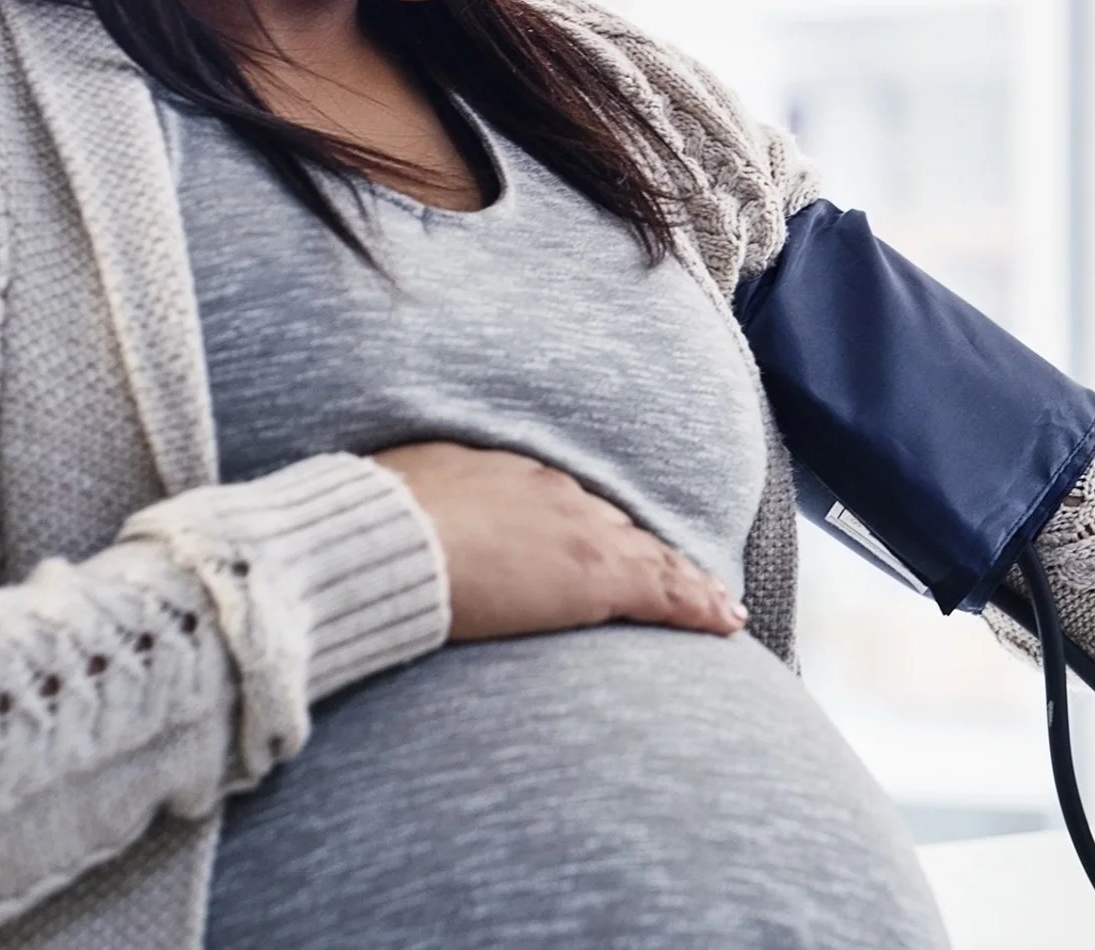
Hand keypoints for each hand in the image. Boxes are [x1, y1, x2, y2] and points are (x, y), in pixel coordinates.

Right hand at [373, 442, 746, 642]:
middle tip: (682, 575)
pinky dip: (698, 605)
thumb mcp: (400, 502)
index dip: (594, 530)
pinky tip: (725, 619)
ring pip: (649, 559)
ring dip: (686, 582)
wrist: (383, 541)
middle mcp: (556, 496)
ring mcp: (581, 534)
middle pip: (616, 529)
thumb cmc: (369, 527)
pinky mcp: (597, 577)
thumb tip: (404, 532)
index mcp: (508, 476)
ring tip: (719, 605)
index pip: (567, 509)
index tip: (613, 545)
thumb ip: (423, 514)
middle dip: (647, 553)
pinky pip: (664, 592)